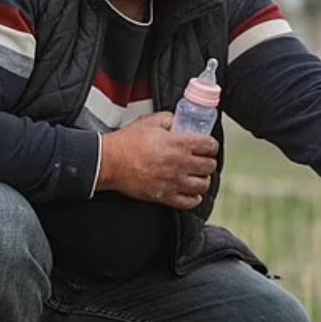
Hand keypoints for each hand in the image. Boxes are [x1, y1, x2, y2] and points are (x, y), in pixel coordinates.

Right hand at [97, 112, 217, 209]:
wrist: (109, 162)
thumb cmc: (126, 143)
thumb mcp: (149, 122)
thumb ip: (168, 120)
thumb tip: (178, 122)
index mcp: (179, 144)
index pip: (209, 146)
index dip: (211, 145)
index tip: (208, 146)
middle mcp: (180, 164)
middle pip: (209, 166)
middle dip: (208, 162)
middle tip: (202, 160)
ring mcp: (173, 182)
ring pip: (203, 185)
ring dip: (203, 180)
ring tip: (198, 176)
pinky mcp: (164, 196)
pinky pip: (189, 202)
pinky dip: (194, 197)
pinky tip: (192, 192)